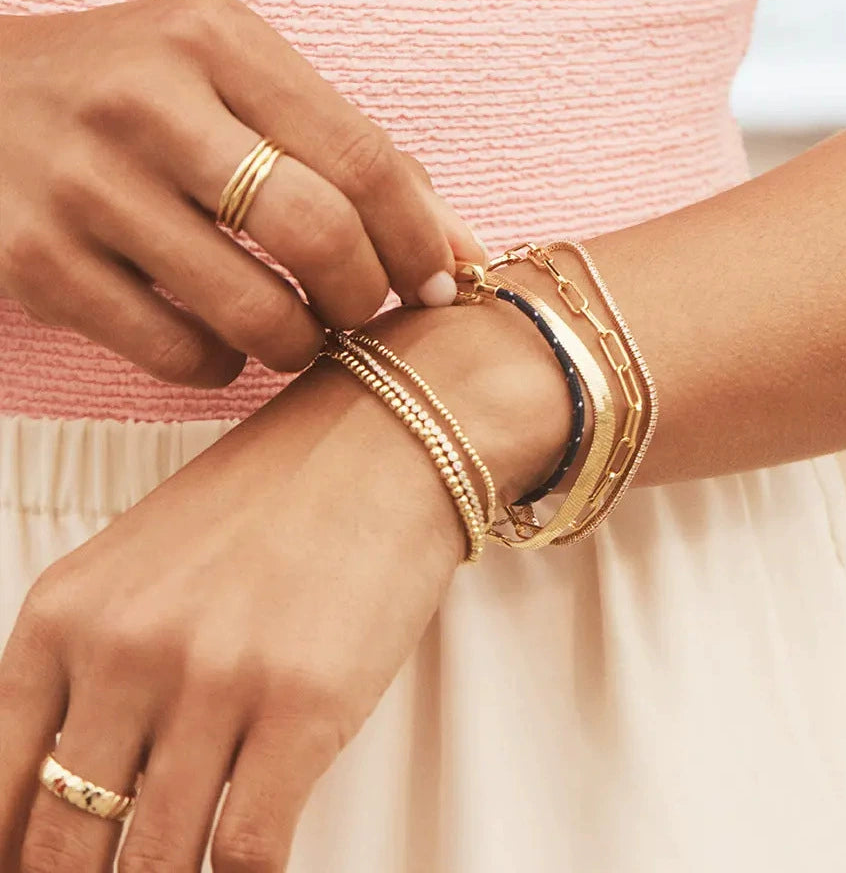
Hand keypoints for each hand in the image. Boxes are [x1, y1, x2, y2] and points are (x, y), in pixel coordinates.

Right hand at [0, 0, 483, 386]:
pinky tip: (220, 341)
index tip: (437, 284)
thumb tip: (463, 252)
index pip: (362, 156)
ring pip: (253, 310)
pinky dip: (223, 366)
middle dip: (365, 296)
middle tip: (362, 310)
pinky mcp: (36, 263)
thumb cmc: (135, 95)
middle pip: (317, 233)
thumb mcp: (235, 83)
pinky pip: (178, 353)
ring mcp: (83, 185)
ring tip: (299, 334)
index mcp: (216, 41)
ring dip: (301, 343)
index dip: (419, 238)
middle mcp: (147, 103)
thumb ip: (348, 154)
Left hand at [0, 296, 568, 871]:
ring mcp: (215, 679)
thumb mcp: (147, 562)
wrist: (386, 438)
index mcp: (66, 613)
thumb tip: (81, 783)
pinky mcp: (304, 705)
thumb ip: (94, 665)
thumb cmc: (276, 494)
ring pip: (157, 861)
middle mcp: (126, 650)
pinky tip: (253, 868)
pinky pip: (249, 850)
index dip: (13, 857)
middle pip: (66, 841)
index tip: (40, 872)